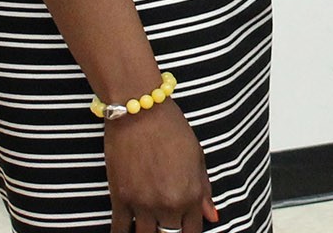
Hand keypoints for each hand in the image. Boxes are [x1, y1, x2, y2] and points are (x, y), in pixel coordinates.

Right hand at [105, 100, 218, 232]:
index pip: (193, 230)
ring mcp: (142, 203)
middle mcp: (168, 204)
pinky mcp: (120, 198)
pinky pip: (119, 230)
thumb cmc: (172, 128)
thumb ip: (204, 190)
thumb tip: (213, 217)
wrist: (140, 111)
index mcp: (191, 194)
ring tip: (149, 227)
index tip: (184, 230)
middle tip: (166, 227)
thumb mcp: (197, 156)